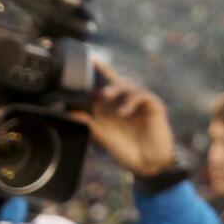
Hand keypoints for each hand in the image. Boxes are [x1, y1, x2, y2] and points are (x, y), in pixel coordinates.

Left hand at [83, 61, 175, 177]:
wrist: (149, 164)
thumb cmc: (125, 151)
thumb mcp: (103, 138)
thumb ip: (89, 124)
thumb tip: (70, 112)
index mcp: (109, 108)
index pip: (100, 87)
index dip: (94, 73)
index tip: (86, 59)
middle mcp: (123, 102)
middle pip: (115, 80)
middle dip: (105, 72)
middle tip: (92, 73)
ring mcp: (139, 103)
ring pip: (128, 84)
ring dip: (115, 87)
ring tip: (105, 95)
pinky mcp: (153, 105)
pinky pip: (141, 95)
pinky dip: (130, 101)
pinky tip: (124, 111)